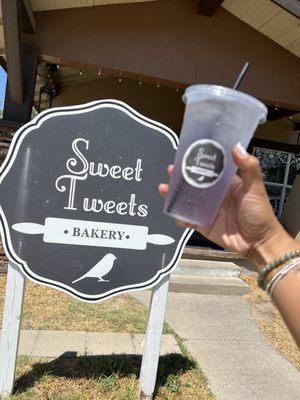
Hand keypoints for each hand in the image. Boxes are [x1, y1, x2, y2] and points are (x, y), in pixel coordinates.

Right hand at [159, 143, 296, 268]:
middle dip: (180, 176)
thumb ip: (248, 167)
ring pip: (187, 200)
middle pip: (194, 183)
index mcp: (226, 184)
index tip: (185, 154)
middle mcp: (215, 195)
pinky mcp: (203, 225)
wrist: (258, 242)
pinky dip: (179, 215)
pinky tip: (171, 210)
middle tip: (170, 170)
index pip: (209, 169)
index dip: (197, 161)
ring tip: (163, 188)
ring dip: (174, 194)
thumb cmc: (259, 213)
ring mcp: (208, 210)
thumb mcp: (255, 188)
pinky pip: (188, 219)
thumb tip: (236, 146)